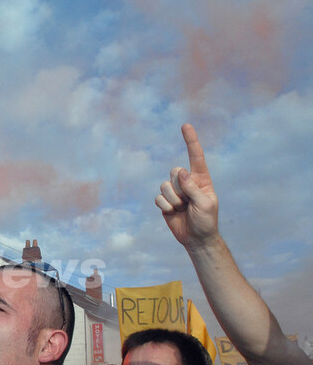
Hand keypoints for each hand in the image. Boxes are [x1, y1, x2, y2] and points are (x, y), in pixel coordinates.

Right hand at [155, 124, 219, 249]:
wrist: (196, 238)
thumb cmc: (206, 221)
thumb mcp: (205, 204)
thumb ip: (193, 188)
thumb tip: (180, 172)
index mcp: (201, 179)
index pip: (195, 157)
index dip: (190, 141)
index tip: (185, 126)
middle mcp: (187, 182)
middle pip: (174, 172)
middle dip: (178, 187)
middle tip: (187, 201)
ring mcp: (175, 192)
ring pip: (164, 185)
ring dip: (173, 200)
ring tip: (182, 209)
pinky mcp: (165, 202)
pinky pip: (158, 198)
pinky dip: (165, 207)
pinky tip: (173, 213)